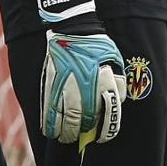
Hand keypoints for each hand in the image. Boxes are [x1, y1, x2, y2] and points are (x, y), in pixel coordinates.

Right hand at [36, 0, 125, 143]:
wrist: (73, 28)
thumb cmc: (96, 45)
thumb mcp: (114, 60)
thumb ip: (118, 81)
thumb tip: (117, 103)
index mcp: (103, 80)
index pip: (106, 113)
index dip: (105, 129)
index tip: (101, 136)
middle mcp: (85, 86)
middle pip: (84, 119)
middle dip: (82, 132)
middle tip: (81, 137)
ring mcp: (66, 85)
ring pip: (65, 119)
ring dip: (65, 133)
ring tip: (65, 137)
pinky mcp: (51, 83)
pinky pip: (49, 109)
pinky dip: (49, 124)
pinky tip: (51, 131)